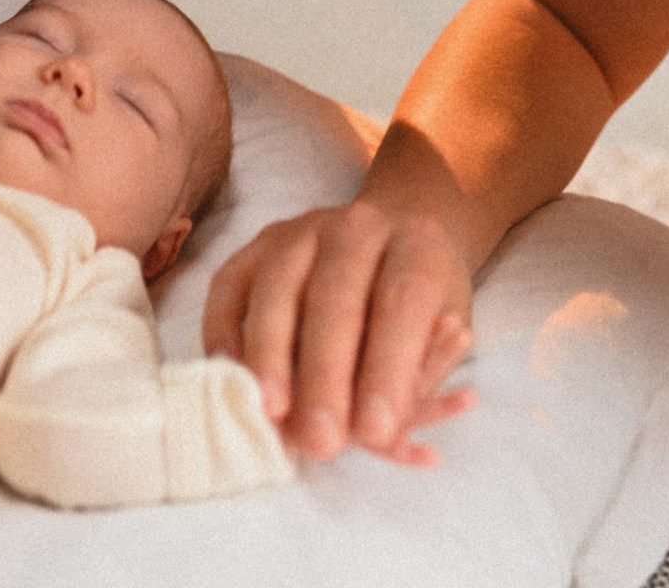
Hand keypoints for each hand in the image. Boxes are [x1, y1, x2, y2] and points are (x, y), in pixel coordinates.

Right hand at [203, 198, 475, 466]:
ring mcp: (301, 231)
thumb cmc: (422, 303)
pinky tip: (231, 376)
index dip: (387, 369)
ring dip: (271, 355)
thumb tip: (380, 431)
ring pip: (276, 287)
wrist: (391, 240)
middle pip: (335, 297)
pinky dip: (223, 330)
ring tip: (272, 413)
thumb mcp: (445, 334)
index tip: (376, 432)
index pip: (402, 302)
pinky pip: (228, 285)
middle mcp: (358, 227)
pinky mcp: (257, 246)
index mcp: (417, 244)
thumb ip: (418, 379)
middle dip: (325, 375)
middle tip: (322, 441)